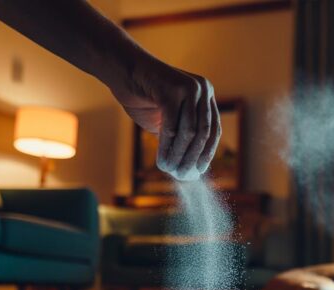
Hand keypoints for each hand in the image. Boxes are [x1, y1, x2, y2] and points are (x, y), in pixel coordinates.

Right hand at [111, 59, 220, 180]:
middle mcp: (202, 89)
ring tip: (169, 170)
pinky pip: (172, 126)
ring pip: (190, 132)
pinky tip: (161, 161)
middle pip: (204, 132)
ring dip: (179, 155)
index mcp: (205, 95)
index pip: (213, 128)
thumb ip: (179, 137)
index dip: (208, 152)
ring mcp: (189, 87)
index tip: (199, 171)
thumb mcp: (166, 119)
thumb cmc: (141, 96)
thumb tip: (188, 169)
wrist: (120, 69)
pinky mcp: (172, 89)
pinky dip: (167, 147)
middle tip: (183, 175)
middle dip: (194, 157)